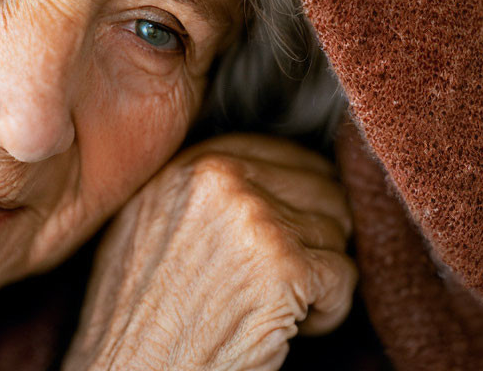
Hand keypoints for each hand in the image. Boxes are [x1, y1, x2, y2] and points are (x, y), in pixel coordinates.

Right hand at [61, 133, 357, 370]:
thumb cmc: (137, 317)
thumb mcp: (147, 227)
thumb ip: (195, 189)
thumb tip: (257, 176)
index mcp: (185, 166)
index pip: (274, 152)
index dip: (292, 197)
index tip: (284, 235)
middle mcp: (219, 178)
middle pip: (318, 186)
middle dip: (310, 236)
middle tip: (276, 280)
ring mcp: (254, 217)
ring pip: (336, 229)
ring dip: (317, 275)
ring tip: (272, 305)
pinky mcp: (284, 265)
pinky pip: (344, 276)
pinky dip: (327, 312)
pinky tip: (285, 330)